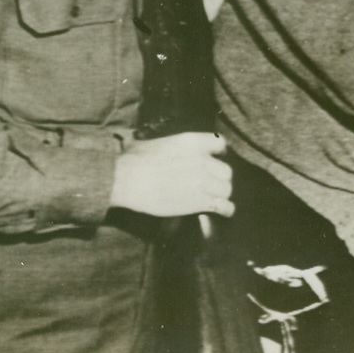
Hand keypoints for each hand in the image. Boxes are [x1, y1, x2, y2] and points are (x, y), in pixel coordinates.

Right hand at [110, 132, 234, 216]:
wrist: (127, 178)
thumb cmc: (135, 159)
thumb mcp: (160, 142)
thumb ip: (176, 146)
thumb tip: (172, 149)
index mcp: (193, 142)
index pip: (220, 143)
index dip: (219, 152)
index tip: (216, 158)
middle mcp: (203, 160)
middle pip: (226, 171)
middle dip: (219, 178)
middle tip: (211, 184)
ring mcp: (203, 181)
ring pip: (226, 189)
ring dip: (221, 194)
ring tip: (214, 198)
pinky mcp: (199, 201)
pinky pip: (223, 206)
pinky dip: (225, 209)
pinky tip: (223, 211)